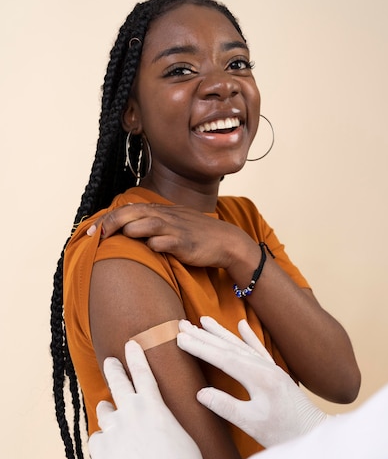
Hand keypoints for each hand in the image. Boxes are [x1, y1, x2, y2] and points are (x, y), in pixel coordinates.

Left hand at [87, 202, 248, 268]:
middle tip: (95, 235)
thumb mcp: (173, 223)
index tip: (90, 231)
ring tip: (114, 238)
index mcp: (161, 212)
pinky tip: (148, 249)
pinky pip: (166, 242)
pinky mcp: (186, 244)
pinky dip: (155, 244)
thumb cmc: (198, 235)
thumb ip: (152, 223)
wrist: (226, 242)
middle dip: (111, 222)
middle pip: (133, 213)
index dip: (107, 218)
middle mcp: (166, 217)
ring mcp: (176, 229)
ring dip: (130, 229)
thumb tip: (128, 227)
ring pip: (148, 223)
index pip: (128, 209)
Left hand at [88, 340, 207, 458]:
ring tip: (107, 410)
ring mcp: (113, 431)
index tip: (130, 344)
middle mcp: (131, 412)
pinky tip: (112, 452)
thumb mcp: (182, 437)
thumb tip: (157, 425)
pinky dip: (104, 442)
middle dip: (114, 369)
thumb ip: (164, 424)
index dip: (136, 357)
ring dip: (107, 410)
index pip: (143, 373)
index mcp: (155, 406)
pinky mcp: (100, 451)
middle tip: (110, 362)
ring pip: (104, 412)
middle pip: (118, 383)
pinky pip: (98, 440)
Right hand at [177, 317, 328, 446]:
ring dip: (221, 333)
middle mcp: (265, 368)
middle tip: (182, 324)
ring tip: (203, 320)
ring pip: (241, 345)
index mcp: (259, 378)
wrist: (314, 435)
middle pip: (229, 347)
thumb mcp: (252, 424)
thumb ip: (226, 407)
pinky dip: (249, 337)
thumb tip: (200, 393)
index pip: (222, 358)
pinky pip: (259, 349)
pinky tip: (242, 325)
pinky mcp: (276, 374)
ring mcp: (272, 369)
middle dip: (204, 336)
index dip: (200, 347)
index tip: (180, 338)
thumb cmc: (284, 433)